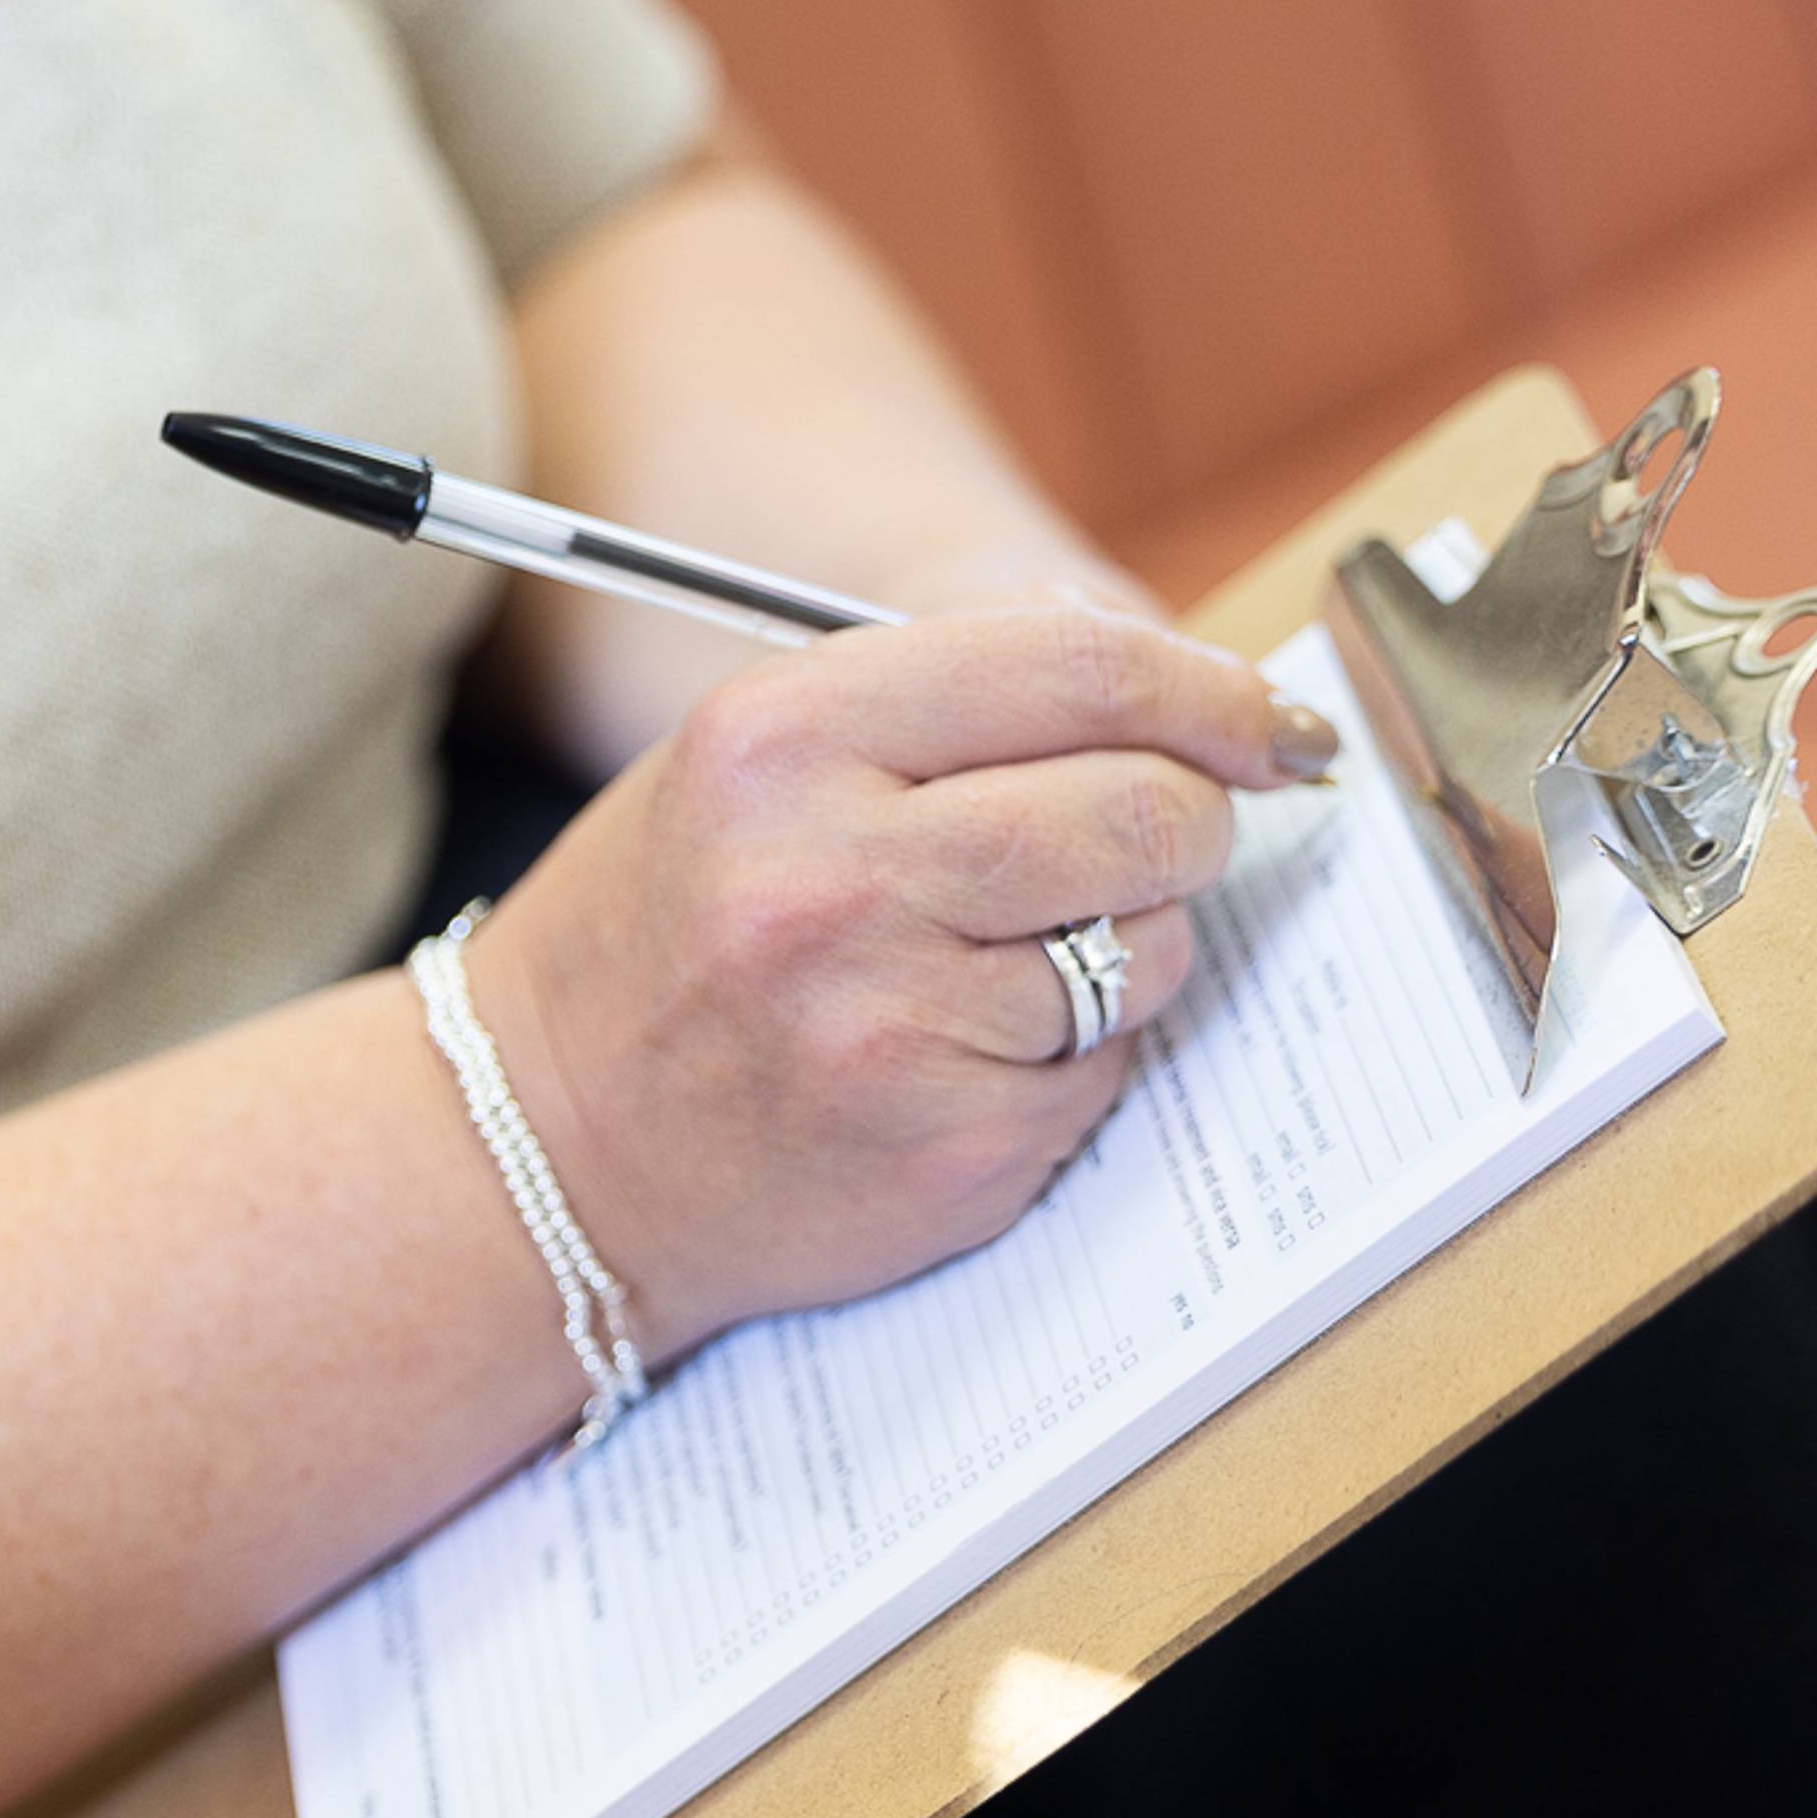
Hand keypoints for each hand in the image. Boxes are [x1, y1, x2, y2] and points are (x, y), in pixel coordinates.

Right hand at [466, 606, 1336, 1346]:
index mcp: (781, 738)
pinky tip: (959, 1059)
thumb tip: (1173, 682)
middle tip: (1157, 841)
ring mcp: (889, 1021)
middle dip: (1188, 824)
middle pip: (1147, 810)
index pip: (1081, 669)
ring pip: (1146, 949)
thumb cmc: (667, 936)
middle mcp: (829, 874)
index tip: (1268, 720)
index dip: (1212, 691)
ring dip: (1121, 952)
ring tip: (996, 968)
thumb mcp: (749, 766)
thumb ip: (939, 698)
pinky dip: (1069, 1059)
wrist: (549, 1148)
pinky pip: (1106, 1068)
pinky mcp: (947, 1143)